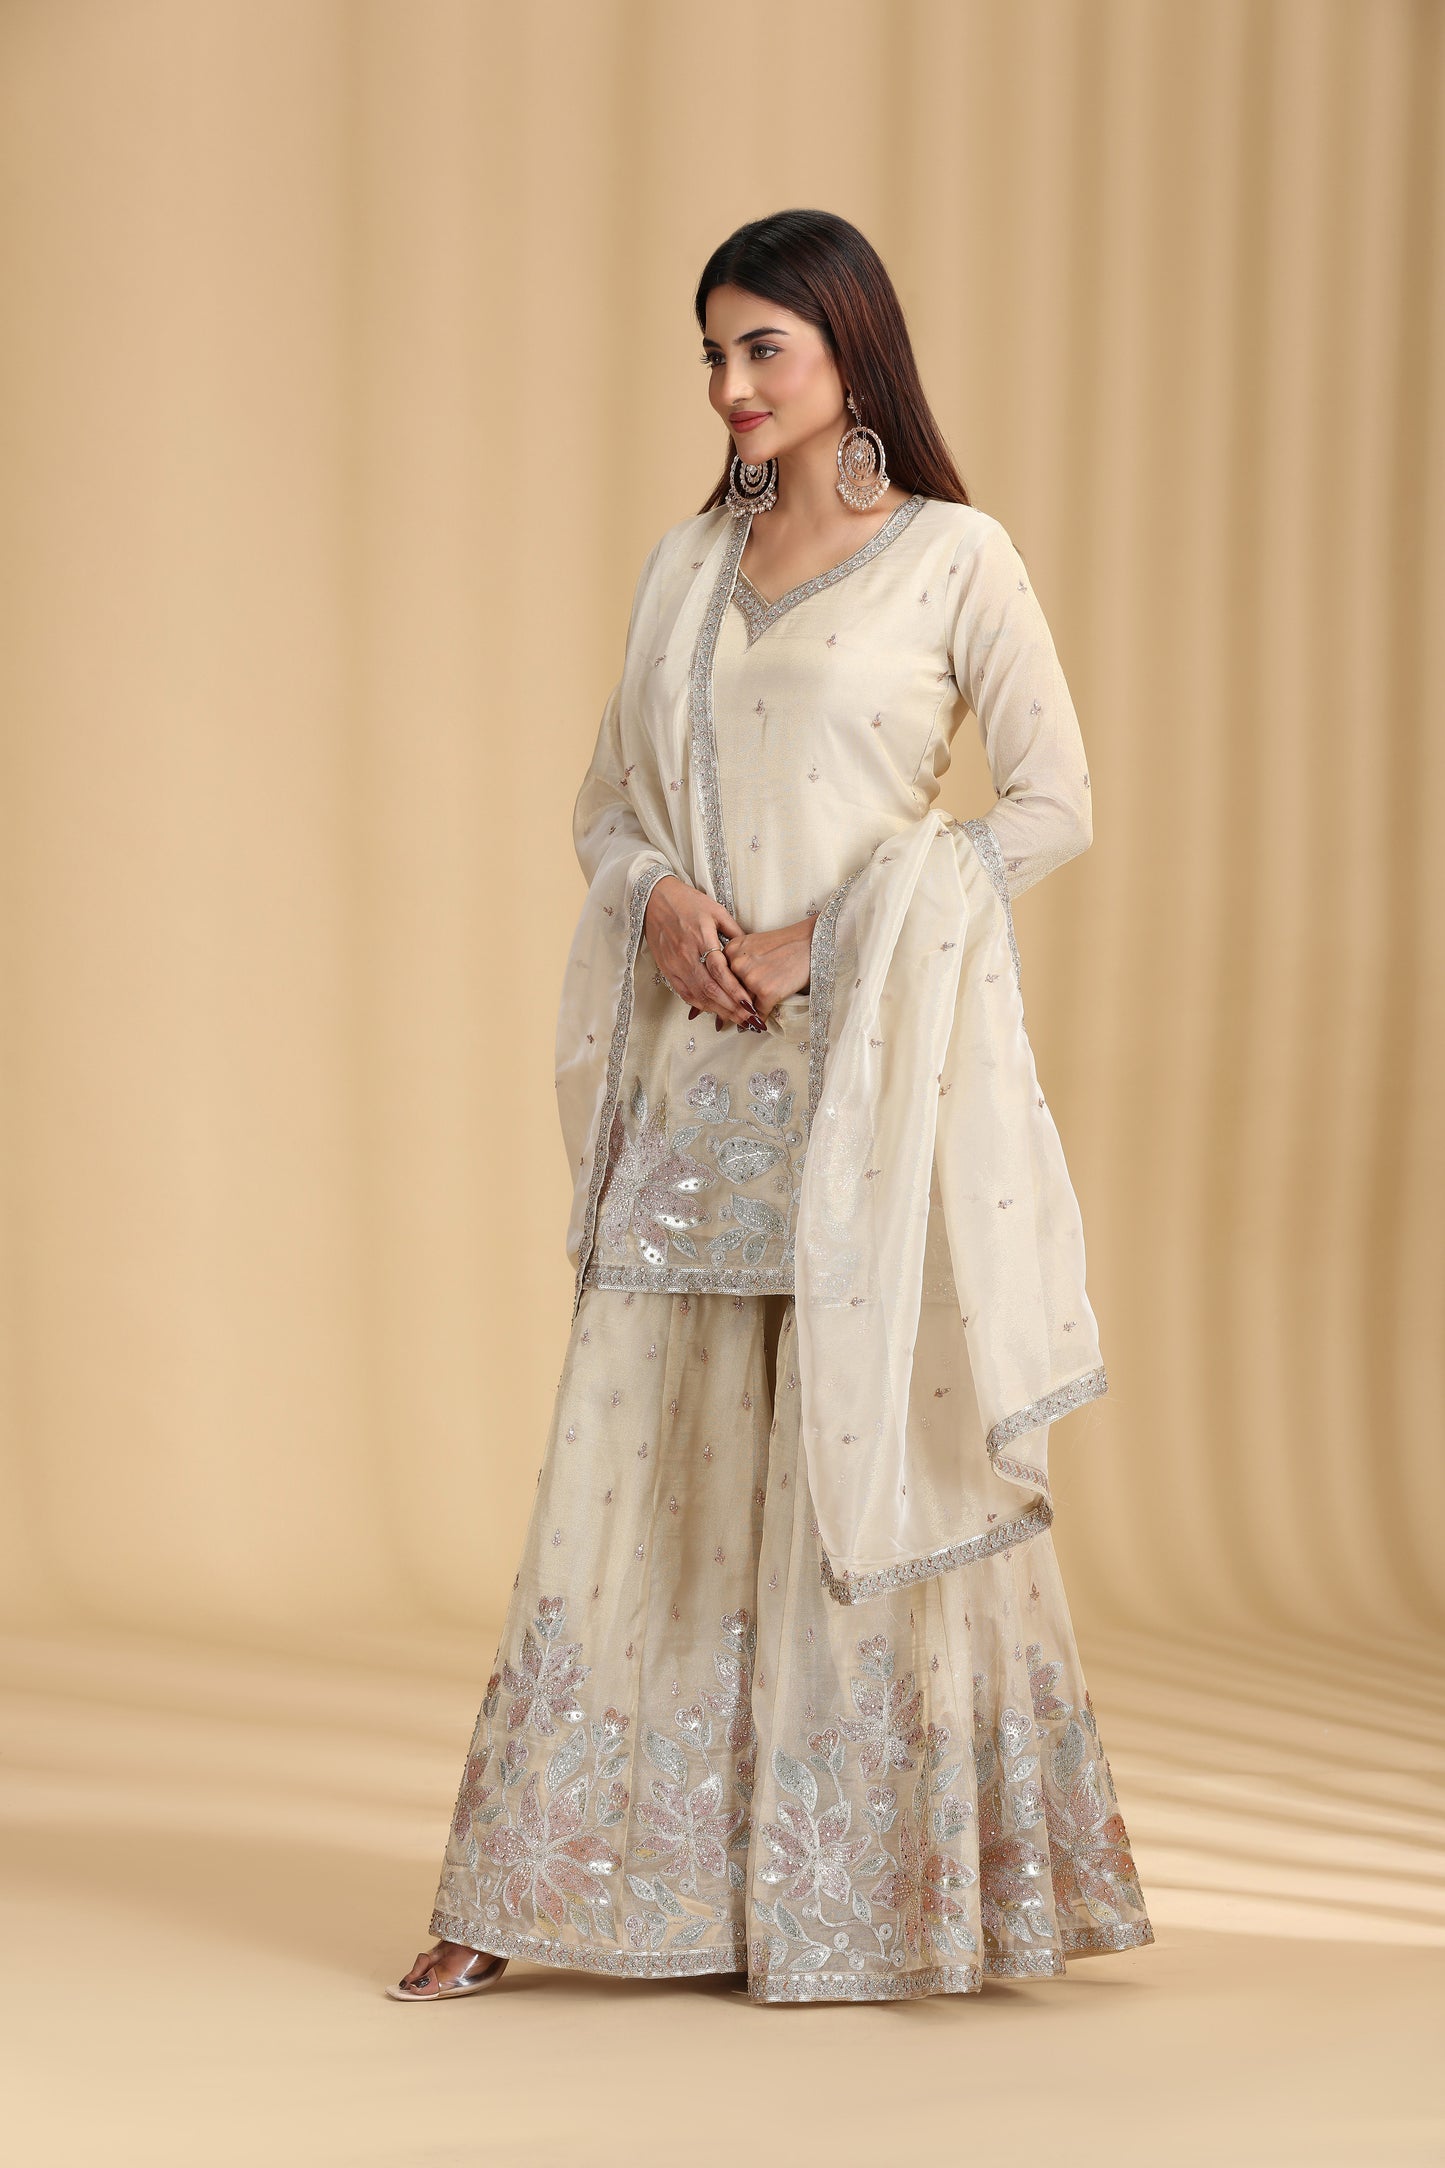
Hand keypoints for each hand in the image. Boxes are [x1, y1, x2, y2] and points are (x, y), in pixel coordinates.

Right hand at [644, 875, 764, 1030]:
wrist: (654, 899)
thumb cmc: (687, 902)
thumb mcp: (716, 911)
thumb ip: (734, 932)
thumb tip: (749, 953)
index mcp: (701, 937)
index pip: (720, 972)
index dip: (735, 991)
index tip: (750, 1004)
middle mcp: (686, 954)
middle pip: (710, 989)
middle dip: (730, 1007)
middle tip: (747, 1019)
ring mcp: (674, 964)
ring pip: (697, 995)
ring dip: (717, 1010)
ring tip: (735, 1019)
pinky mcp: (666, 970)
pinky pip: (684, 993)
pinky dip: (700, 1005)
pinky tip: (713, 1010)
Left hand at [710, 917, 815, 1025]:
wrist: (811, 942)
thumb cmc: (785, 944)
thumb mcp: (753, 946)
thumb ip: (738, 963)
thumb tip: (726, 990)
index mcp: (730, 949)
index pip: (721, 978)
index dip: (724, 992)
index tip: (722, 1004)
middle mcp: (737, 964)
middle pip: (729, 993)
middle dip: (731, 1008)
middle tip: (725, 1021)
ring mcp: (751, 978)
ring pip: (742, 1005)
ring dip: (746, 1015)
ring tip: (746, 1022)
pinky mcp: (766, 992)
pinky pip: (759, 1013)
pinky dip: (761, 1019)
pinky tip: (760, 1022)